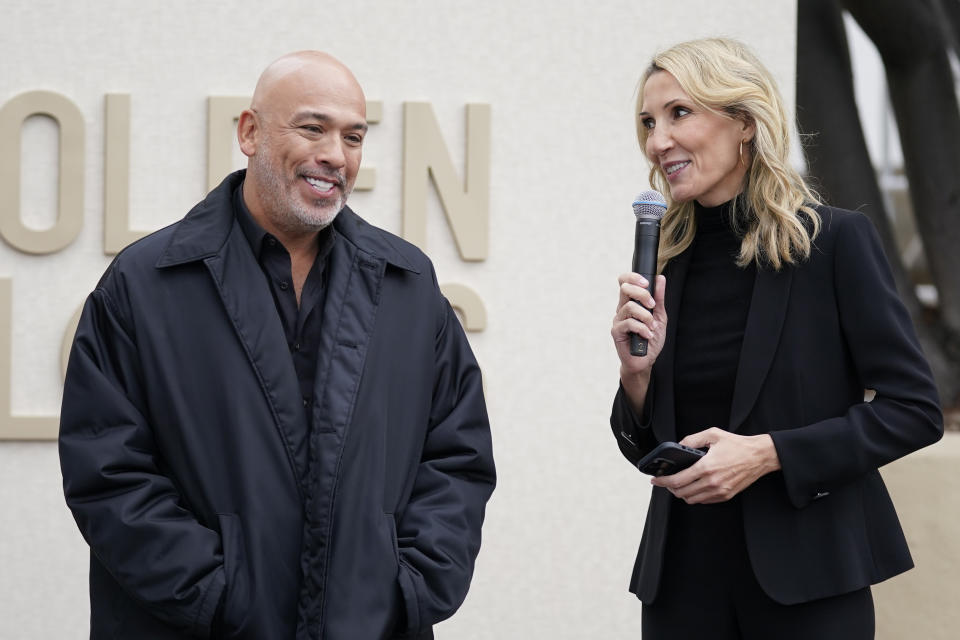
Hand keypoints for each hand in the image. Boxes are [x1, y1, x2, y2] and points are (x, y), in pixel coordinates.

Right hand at [611, 273, 666, 375]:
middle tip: (652, 306)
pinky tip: (648, 335)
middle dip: (642, 294)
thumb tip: (660, 279)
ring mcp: (618, 320)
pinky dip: (643, 329)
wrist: (645, 360)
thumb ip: (659, 299)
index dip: (633, 277)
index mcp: (630, 302)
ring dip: (646, 317)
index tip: (647, 283)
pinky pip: (629, 323)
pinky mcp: (616, 331)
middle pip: (625, 289)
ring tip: (652, 326)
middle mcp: (622, 309)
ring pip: (630, 307)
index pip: (625, 282)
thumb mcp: (660, 316)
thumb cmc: (651, 339)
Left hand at [651, 428, 780, 503]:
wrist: (760, 456)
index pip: (677, 480)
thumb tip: (678, 445)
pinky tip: (693, 487)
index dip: (662, 481)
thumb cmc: (738, 445)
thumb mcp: (712, 435)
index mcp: (706, 467)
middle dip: (670, 488)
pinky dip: (695, 496)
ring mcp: (720, 491)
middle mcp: (712, 482)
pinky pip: (704, 501)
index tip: (655, 480)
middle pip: (682, 493)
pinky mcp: (726, 495)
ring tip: (679, 485)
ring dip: (682, 494)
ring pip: (692, 500)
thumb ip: (692, 439)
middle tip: (665, 481)